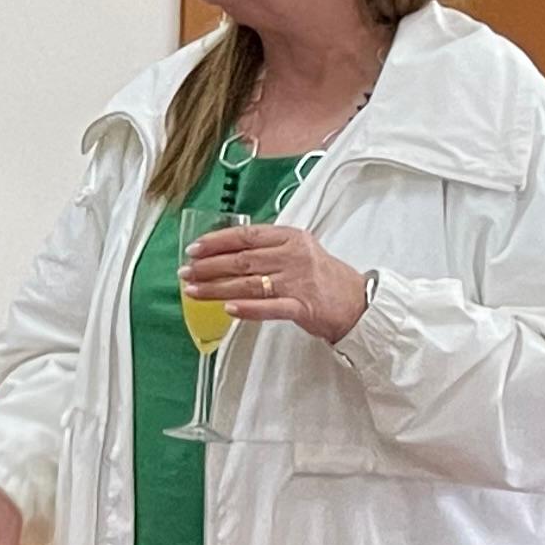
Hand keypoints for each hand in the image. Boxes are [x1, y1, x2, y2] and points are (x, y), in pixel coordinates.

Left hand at [176, 221, 368, 341]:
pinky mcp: (304, 307)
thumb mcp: (299, 251)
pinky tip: (227, 309)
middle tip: (186, 272)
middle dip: (208, 266)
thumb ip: (267, 248)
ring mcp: (299, 281)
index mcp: (290, 237)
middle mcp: (293, 256)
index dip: (216, 242)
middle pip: (242, 260)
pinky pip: (269, 307)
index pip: (245, 235)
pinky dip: (247, 308)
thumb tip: (224, 253)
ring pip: (249, 283)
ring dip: (216, 287)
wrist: (358, 303)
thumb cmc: (323, 277)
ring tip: (193, 291)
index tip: (194, 249)